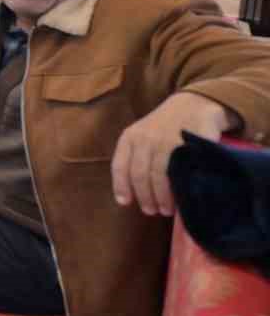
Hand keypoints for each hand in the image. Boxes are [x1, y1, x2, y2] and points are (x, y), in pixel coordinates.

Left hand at [111, 92, 237, 216]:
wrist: (194, 103)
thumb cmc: (164, 126)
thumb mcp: (143, 135)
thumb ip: (136, 158)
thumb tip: (130, 195)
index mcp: (130, 137)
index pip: (120, 166)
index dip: (121, 187)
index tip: (125, 203)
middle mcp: (145, 138)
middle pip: (140, 175)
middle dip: (145, 197)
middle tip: (152, 211)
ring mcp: (167, 140)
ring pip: (159, 175)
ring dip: (162, 197)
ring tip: (166, 209)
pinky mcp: (188, 143)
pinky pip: (182, 170)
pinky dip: (180, 187)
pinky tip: (182, 196)